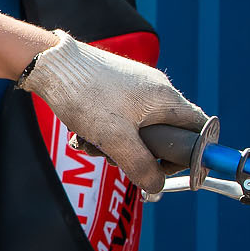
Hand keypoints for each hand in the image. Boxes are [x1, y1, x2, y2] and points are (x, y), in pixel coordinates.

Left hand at [19, 30, 209, 195]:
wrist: (50, 65)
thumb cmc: (86, 96)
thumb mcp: (115, 139)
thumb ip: (141, 166)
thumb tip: (156, 185)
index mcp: (166, 99)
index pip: (199, 129)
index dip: (191, 154)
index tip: (169, 169)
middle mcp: (156, 91)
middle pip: (165, 135)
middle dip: (142, 155)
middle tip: (120, 160)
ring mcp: (134, 89)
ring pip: (137, 131)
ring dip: (116, 147)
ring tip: (93, 145)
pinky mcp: (114, 90)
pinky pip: (119, 121)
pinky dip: (104, 134)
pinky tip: (82, 135)